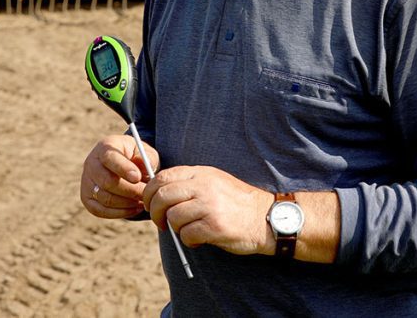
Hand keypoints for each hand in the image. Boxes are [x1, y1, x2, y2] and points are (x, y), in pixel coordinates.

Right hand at [80, 134, 159, 218]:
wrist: (125, 166)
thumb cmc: (137, 157)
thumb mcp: (145, 152)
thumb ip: (147, 158)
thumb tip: (143, 168)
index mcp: (105, 147)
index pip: (109, 158)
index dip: (123, 168)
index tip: (137, 177)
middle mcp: (91, 163)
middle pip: (107, 181)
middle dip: (130, 190)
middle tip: (146, 194)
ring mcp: (86, 182)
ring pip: (105, 198)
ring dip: (127, 203)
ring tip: (143, 201)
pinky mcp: (87, 198)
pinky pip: (101, 211)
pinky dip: (121, 212)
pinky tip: (136, 208)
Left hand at [142, 165, 273, 255]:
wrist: (267, 218)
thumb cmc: (237, 203)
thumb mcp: (215, 182)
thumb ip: (190, 184)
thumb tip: (159, 195)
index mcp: (201, 173)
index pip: (163, 176)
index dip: (149, 192)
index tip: (150, 204)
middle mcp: (204, 186)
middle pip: (162, 196)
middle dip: (155, 213)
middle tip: (160, 223)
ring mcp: (209, 205)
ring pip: (172, 217)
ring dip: (175, 229)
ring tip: (189, 231)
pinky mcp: (215, 226)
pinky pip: (186, 235)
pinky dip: (189, 241)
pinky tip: (200, 240)